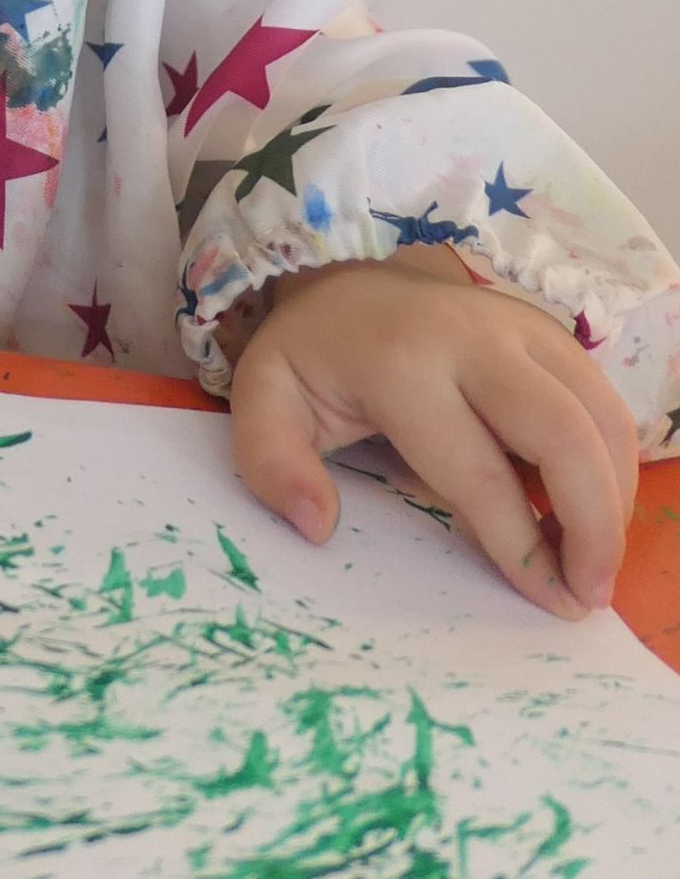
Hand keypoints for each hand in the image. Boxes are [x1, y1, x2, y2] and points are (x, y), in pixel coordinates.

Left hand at [227, 246, 639, 620]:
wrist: (343, 279)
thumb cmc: (311, 354)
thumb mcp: (264, 399)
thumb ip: (272, 463)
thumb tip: (317, 525)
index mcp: (401, 364)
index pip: (477, 470)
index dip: (518, 542)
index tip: (547, 598)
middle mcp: (474, 338)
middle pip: (564, 434)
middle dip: (593, 523)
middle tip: (591, 593)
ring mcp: (520, 326)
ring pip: (601, 413)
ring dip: (615, 494)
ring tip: (597, 560)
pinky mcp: (549, 329)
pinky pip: (604, 398)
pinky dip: (613, 459)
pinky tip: (592, 506)